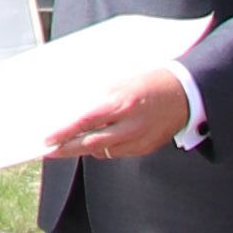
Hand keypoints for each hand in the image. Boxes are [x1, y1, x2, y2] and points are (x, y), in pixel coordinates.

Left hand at [47, 73, 194, 162]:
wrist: (186, 92)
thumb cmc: (149, 80)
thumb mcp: (120, 82)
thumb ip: (98, 98)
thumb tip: (73, 111)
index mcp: (122, 103)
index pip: (85, 122)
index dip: (64, 133)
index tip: (46, 139)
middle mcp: (131, 125)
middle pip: (91, 144)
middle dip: (67, 149)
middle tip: (49, 151)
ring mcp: (140, 139)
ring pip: (104, 151)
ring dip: (86, 148)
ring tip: (69, 143)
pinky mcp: (146, 148)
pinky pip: (119, 152)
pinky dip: (106, 147)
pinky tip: (99, 139)